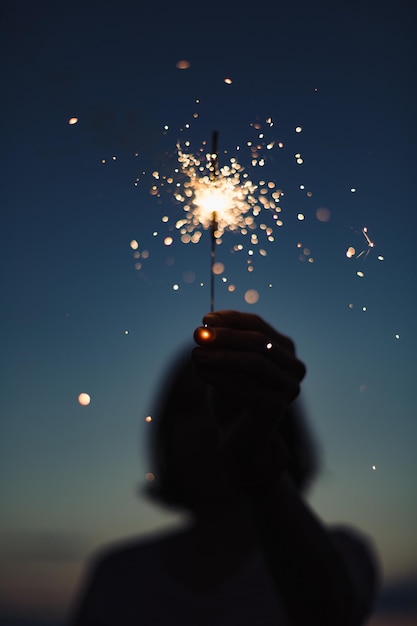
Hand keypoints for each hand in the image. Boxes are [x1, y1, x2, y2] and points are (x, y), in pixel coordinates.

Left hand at [192, 310, 305, 480]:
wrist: (238, 438)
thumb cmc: (232, 395)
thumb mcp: (226, 362)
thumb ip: (221, 344)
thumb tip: (206, 325)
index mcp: (285, 349)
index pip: (258, 325)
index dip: (230, 319)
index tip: (205, 319)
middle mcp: (294, 366)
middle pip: (259, 341)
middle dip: (225, 335)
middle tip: (197, 334)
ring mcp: (289, 387)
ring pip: (254, 362)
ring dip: (221, 355)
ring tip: (195, 353)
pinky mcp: (277, 406)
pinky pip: (245, 386)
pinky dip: (219, 376)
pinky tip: (198, 369)